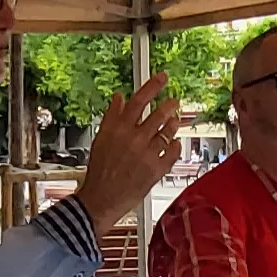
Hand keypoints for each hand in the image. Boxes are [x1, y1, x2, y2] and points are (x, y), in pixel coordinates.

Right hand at [71, 75, 184, 227]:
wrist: (101, 199)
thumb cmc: (99, 171)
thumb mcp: (100, 139)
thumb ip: (112, 116)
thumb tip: (120, 97)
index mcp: (118, 129)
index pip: (138, 101)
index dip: (152, 86)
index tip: (162, 78)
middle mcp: (134, 139)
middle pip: (158, 115)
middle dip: (169, 106)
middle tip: (174, 101)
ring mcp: (146, 155)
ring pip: (167, 133)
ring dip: (173, 125)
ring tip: (175, 121)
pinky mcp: (156, 170)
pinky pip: (172, 153)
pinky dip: (176, 147)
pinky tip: (176, 144)